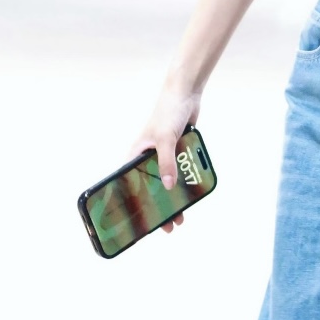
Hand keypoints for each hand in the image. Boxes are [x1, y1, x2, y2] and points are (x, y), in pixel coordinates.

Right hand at [131, 76, 201, 233]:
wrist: (186, 93)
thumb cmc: (168, 112)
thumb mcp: (166, 139)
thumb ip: (166, 162)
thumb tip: (169, 187)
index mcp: (135, 155)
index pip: (128, 183)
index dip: (131, 202)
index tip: (136, 220)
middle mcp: (147, 157)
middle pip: (150, 187)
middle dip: (156, 207)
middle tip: (164, 226)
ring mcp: (163, 155)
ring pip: (166, 182)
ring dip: (172, 199)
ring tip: (180, 217)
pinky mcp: (178, 152)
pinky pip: (180, 172)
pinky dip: (184, 184)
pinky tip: (190, 196)